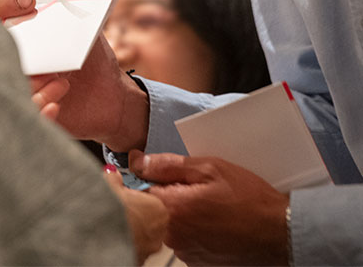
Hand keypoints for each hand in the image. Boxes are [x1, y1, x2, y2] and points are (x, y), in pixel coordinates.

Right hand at [0, 0, 149, 151]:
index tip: (29, 0)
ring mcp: (17, 88)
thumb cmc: (92, 59)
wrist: (110, 96)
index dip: (3, 6)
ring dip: (32, 81)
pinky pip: (24, 111)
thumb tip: (64, 1)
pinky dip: (39, 106)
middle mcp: (11, 61)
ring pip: (7, 84)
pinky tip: (56, 103)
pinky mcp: (29, 114)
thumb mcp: (84, 34)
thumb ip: (71, 19)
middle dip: (11, 46)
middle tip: (35, 48)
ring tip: (61, 80)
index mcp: (19, 36)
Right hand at [103, 164, 167, 263]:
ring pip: (140, 236)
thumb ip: (115, 177)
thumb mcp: (111, 184)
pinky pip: (132, 248)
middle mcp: (158, 232)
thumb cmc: (111, 211)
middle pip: (146, 219)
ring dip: (128, 230)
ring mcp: (148, 249)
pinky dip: (122, 242)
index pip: (150, 199)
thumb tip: (112, 173)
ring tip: (109, 223)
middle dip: (133, 215)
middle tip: (115, 208)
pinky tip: (109, 236)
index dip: (134, 196)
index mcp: (158, 209)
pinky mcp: (137, 260)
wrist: (100, 239)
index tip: (122, 195)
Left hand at [130, 151, 289, 265]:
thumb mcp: (208, 168)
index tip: (163, 172)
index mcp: (172, 209)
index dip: (150, 177)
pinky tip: (212, 221)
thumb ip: (167, 164)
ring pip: (168, 223)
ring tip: (207, 205)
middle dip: (166, 194)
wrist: (280, 233)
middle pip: (153, 207)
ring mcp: (186, 253)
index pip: (139, 189)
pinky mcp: (198, 263)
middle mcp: (174, 236)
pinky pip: (183, 239)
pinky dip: (192, 229)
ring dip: (180, 212)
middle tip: (193, 187)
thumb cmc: (248, 198)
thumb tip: (137, 161)